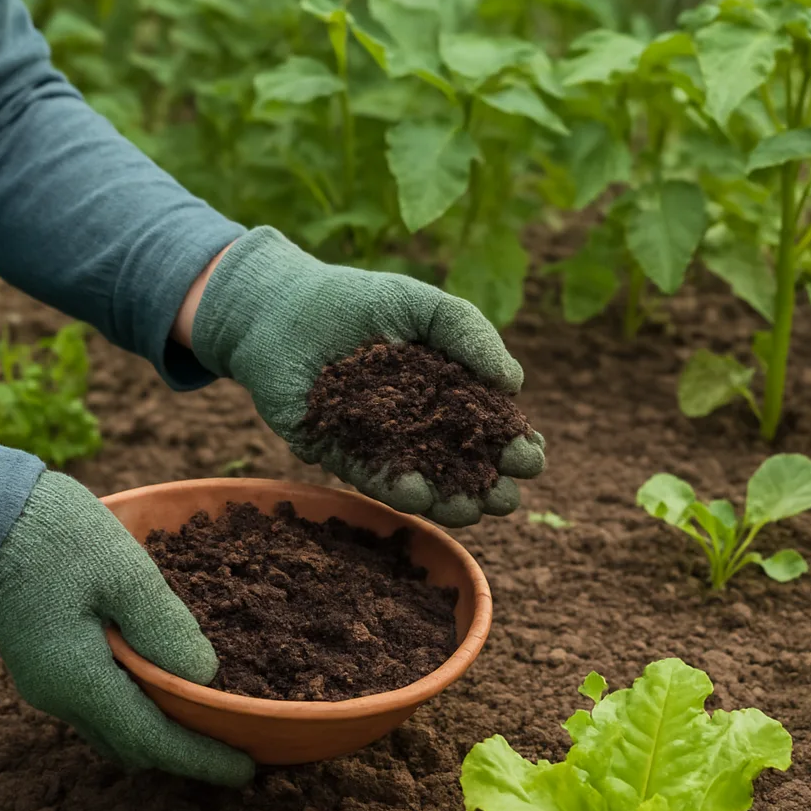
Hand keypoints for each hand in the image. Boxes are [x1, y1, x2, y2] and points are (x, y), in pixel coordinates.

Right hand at [0, 471, 254, 786]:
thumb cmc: (60, 538)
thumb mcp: (126, 574)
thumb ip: (164, 627)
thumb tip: (204, 677)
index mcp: (77, 678)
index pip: (149, 739)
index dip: (200, 759)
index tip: (246, 771)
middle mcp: (59, 696)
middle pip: (134, 746)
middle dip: (186, 754)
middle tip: (240, 750)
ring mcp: (50, 685)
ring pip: (116, 731)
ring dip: (164, 735)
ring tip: (215, 725)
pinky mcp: (51, 668)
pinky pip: (104, 708)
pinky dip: (143, 712)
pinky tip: (174, 690)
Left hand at [182, 228, 544, 526]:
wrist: (278, 307)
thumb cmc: (356, 300)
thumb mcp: (422, 305)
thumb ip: (470, 333)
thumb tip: (514, 383)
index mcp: (444, 391)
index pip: (487, 427)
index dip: (512, 445)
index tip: (531, 457)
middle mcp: (415, 424)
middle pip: (461, 464)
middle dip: (489, 484)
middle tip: (507, 496)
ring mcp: (379, 443)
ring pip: (423, 481)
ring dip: (450, 501)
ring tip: (473, 510)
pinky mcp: (338, 453)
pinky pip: (371, 477)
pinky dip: (396, 488)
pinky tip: (419, 494)